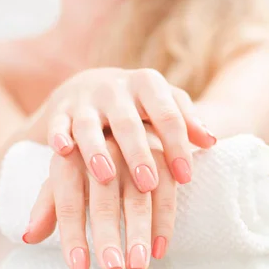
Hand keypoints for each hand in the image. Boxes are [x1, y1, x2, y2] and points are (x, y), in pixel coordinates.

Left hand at [24, 134, 176, 268]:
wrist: (120, 114)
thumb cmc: (87, 157)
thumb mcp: (65, 176)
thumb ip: (49, 206)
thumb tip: (28, 236)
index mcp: (72, 157)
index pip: (68, 199)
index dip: (72, 233)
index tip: (78, 264)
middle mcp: (103, 151)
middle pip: (104, 198)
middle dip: (108, 234)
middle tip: (111, 267)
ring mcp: (135, 151)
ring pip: (139, 195)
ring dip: (140, 231)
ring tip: (138, 264)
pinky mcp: (162, 154)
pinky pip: (166, 189)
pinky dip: (165, 221)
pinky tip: (160, 248)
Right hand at [38, 68, 215, 192]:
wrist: (93, 85)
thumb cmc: (141, 104)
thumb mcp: (166, 104)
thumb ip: (188, 121)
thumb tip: (210, 141)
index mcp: (148, 85)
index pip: (167, 115)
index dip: (177, 145)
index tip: (186, 177)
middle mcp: (116, 90)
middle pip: (128, 122)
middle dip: (138, 152)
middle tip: (149, 183)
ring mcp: (86, 100)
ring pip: (90, 125)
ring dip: (96, 149)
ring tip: (106, 176)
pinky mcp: (61, 110)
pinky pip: (58, 123)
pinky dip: (58, 135)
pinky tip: (62, 151)